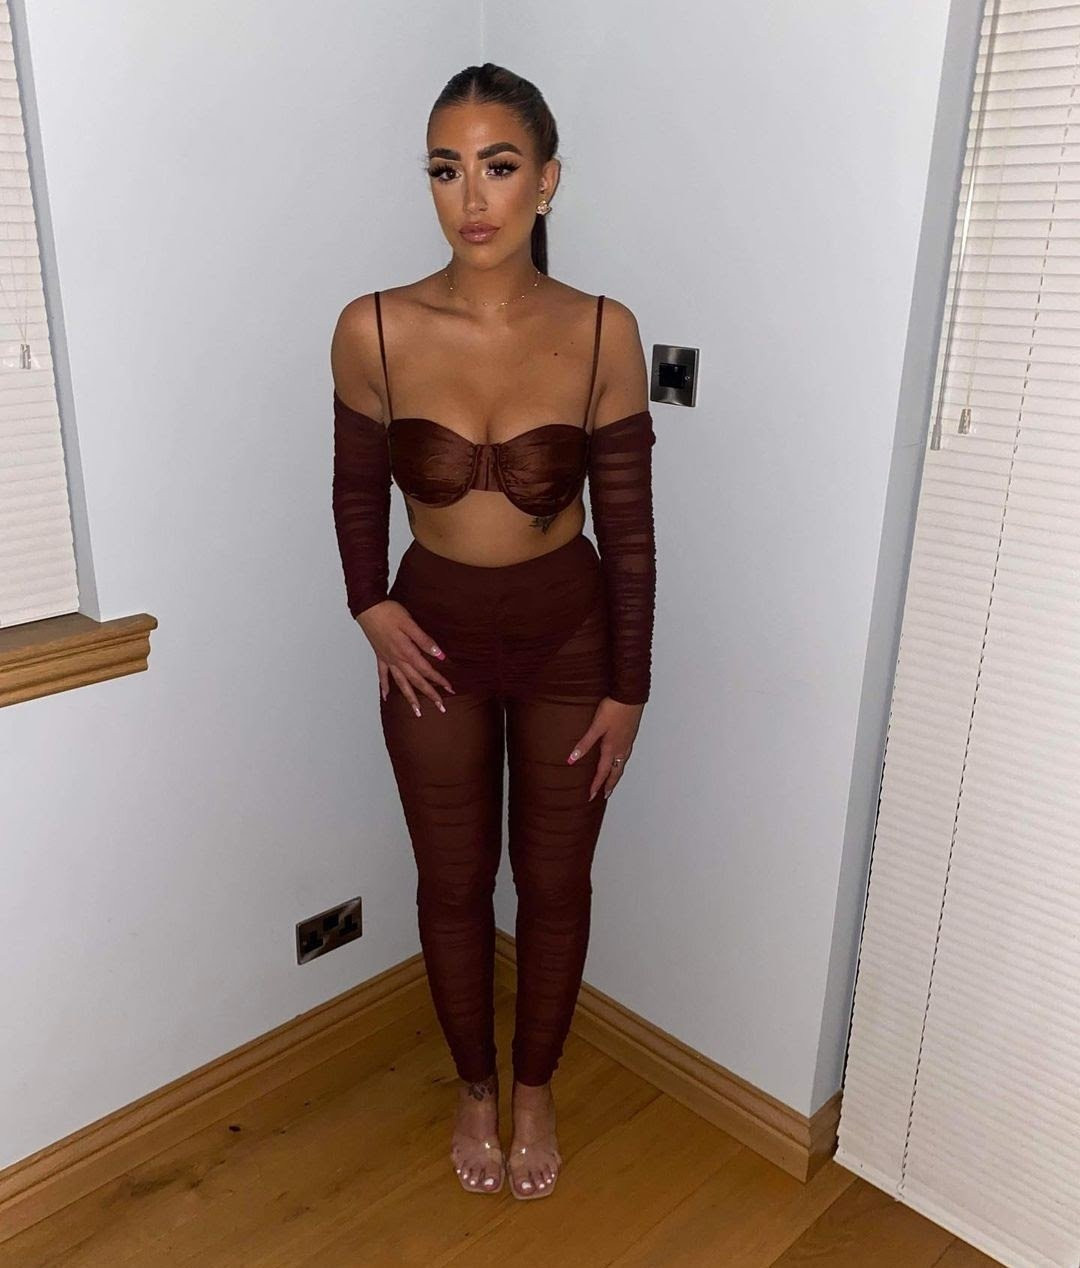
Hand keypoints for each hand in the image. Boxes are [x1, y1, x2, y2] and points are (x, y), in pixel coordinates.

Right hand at [355, 599, 453, 716]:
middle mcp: (397, 659)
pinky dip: (384, 687)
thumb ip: (424, 640)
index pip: (426, 670)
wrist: (367, 608)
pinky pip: (382, 675)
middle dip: (429, 695)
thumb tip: (439, 655)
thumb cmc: (389, 612)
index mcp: (406, 652)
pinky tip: (386, 697)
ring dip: (410, 698)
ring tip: (417, 712)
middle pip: (416, 681)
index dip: (439, 680)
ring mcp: (387, 659)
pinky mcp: (380, 656)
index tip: (449, 689)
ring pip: (400, 683)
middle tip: (441, 708)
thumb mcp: (410, 623)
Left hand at [566, 697, 644, 800]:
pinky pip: (626, 754)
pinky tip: (619, 757)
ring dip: (616, 774)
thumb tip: (572, 759)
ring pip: (622, 764)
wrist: (630, 696)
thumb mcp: (596, 727)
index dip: (596, 785)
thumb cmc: (613, 709)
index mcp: (611, 748)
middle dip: (610, 784)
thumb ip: (584, 743)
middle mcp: (622, 748)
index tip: (591, 796)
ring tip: (612, 780)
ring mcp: (628, 742)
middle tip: (606, 794)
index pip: (603, 772)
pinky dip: (621, 762)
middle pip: (616, 772)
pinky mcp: (631, 734)